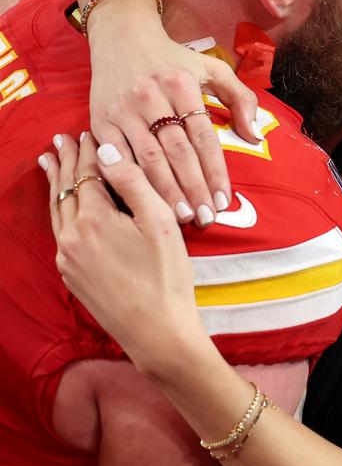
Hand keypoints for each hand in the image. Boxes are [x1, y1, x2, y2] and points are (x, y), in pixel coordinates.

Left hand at [39, 133, 208, 374]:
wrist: (157, 333)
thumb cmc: (167, 277)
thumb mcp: (159, 222)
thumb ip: (133, 182)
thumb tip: (107, 150)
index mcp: (94, 219)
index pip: (87, 174)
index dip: (87, 151)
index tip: (85, 132)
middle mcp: (72, 237)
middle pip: (65, 190)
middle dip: (64, 162)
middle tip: (60, 140)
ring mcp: (68, 259)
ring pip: (57, 211)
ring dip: (55, 184)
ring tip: (50, 163)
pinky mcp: (72, 277)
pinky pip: (60, 233)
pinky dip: (59, 210)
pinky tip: (62, 207)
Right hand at [88, 20, 259, 225]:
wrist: (121, 36)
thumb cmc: (172, 59)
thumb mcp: (211, 68)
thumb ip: (240, 98)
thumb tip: (255, 135)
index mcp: (182, 84)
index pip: (203, 138)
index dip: (215, 172)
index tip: (225, 201)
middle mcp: (152, 96)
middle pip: (177, 152)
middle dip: (194, 189)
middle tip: (206, 218)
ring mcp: (123, 109)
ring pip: (148, 158)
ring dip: (166, 192)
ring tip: (183, 217)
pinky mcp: (100, 120)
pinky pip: (117, 157)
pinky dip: (132, 181)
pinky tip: (145, 201)